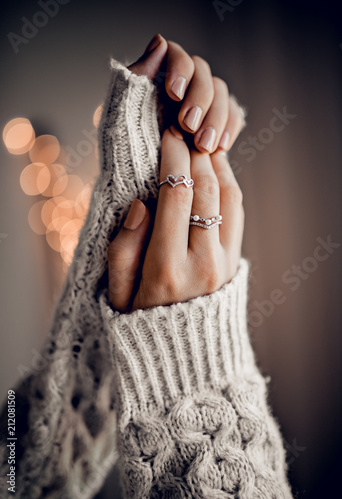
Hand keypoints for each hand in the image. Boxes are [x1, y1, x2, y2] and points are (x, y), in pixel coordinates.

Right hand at [108, 127, 243, 311]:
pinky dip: (228, 186)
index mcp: (166, 269)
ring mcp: (224, 264)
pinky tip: (216, 172)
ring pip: (227, 198)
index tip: (167, 135)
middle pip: (204, 191)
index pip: (175, 196)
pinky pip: (237, 214)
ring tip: (201, 144)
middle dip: (194, 153)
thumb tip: (141, 204)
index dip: (173, 159)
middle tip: (184, 129)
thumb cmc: (140, 323)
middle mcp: (202, 263)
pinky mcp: (234, 264)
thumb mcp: (115, 293)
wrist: (183, 358)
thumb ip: (123, 248)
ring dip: (215, 166)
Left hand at [128, 34, 245, 152]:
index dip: (180, 69)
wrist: (135, 177)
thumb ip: (139, 75)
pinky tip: (220, 148)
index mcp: (159, 76)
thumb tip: (160, 40)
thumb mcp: (123, 108)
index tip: (174, 93)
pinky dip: (229, 130)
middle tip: (188, 126)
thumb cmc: (123, 144)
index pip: (178, 56)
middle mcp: (184, 86)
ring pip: (221, 96)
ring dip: (215, 118)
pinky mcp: (215, 125)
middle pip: (203, 76)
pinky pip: (232, 118)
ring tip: (203, 146)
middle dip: (199, 100)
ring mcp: (202, 105)